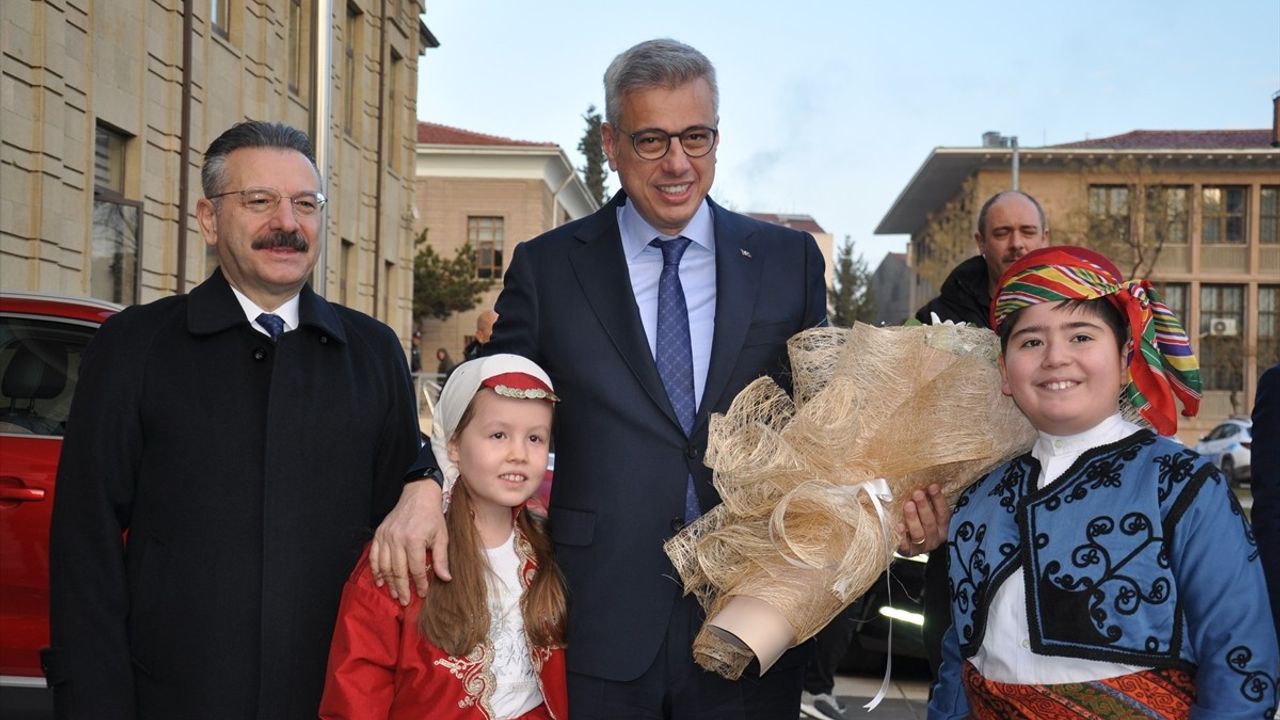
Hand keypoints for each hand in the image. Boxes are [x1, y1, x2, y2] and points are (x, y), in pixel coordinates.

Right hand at [370, 480, 448, 604]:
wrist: (418, 494)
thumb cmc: (431, 515)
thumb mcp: (442, 536)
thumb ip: (441, 558)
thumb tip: (445, 578)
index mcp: (414, 540)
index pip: (416, 569)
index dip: (419, 584)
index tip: (423, 593)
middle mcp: (397, 539)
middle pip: (398, 571)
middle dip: (402, 588)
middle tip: (405, 601)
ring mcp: (386, 536)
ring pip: (384, 566)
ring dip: (389, 582)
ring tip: (394, 594)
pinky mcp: (379, 533)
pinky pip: (374, 556)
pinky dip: (375, 570)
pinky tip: (380, 580)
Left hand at [895, 483, 950, 555]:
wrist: (909, 544)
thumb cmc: (918, 522)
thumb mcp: (927, 511)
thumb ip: (927, 500)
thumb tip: (924, 481)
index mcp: (942, 527)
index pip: (943, 513)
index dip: (938, 499)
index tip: (932, 486)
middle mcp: (934, 538)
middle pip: (930, 522)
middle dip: (924, 507)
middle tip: (917, 493)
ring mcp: (921, 546)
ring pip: (919, 534)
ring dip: (913, 518)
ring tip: (908, 505)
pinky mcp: (908, 552)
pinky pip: (905, 545)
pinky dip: (901, 535)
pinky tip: (898, 525)